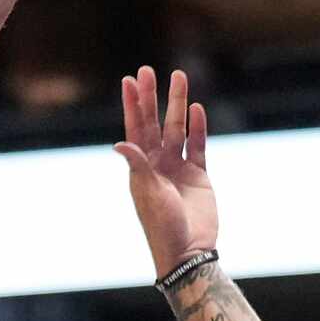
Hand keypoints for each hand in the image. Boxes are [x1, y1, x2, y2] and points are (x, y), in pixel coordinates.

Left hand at [116, 65, 217, 277]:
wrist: (188, 250)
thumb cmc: (162, 226)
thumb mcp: (148, 194)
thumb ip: (138, 166)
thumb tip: (121, 143)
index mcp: (140, 168)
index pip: (135, 128)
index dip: (132, 105)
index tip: (129, 80)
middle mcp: (157, 163)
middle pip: (154, 122)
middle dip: (152, 97)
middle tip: (149, 71)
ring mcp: (178, 167)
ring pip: (177, 128)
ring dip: (178, 105)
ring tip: (180, 77)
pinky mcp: (199, 175)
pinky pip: (198, 145)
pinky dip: (198, 128)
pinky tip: (197, 109)